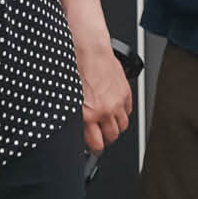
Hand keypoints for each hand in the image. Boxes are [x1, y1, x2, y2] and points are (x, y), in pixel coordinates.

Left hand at [76, 35, 133, 153]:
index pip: (97, 144)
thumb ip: (76, 115)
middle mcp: (104, 110)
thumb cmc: (77, 68)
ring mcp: (117, 102)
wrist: (89, 50)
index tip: (94, 148)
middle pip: (112, 137)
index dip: (95, 148)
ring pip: (123, 126)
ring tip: (108, 122)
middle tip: (101, 135)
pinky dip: (123, 112)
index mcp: (88, 114)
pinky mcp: (125, 93)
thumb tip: (80, 128)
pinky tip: (115, 108)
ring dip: (116, 126)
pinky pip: (129, 111)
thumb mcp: (68, 97)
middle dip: (107, 138)